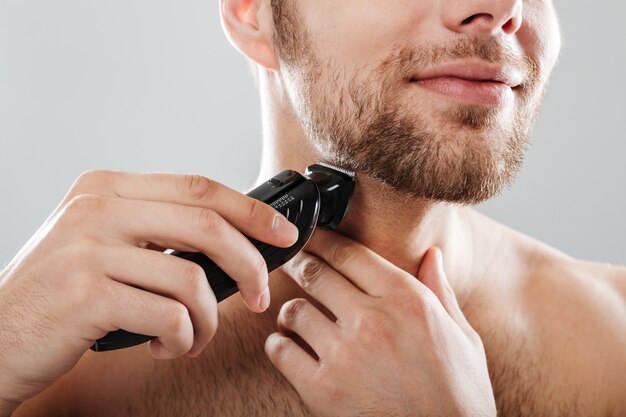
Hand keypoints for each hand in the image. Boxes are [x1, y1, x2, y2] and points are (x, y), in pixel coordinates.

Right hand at [0, 170, 297, 412]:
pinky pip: (169, 316)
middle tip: (260, 296)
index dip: (250, 209)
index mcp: (107, 187)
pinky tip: (167, 347)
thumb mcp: (103, 242)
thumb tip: (234, 239)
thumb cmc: (60, 292)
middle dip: (249, 264)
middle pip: (207, 224)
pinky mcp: (86, 295)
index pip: (199, 187)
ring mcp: (88, 249)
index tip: (281, 232)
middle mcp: (97, 207)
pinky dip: (182, 339)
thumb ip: (157, 230)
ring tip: (194, 337)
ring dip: (208, 320)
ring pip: (192, 279)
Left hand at [265, 230, 495, 416]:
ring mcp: (344, 355)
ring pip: (294, 311)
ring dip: (291, 311)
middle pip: (315, 274)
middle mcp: (373, 321)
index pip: (351, 254)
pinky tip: (289, 346)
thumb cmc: (459, 393)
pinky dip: (279, 345)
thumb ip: (441, 292)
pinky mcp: (322, 390)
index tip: (312, 236)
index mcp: (408, 301)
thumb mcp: (463, 336)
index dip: (324, 240)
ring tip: (295, 316)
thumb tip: (432, 255)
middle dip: (299, 264)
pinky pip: (280, 350)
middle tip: (290, 262)